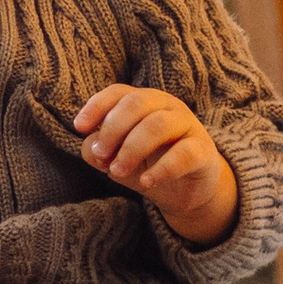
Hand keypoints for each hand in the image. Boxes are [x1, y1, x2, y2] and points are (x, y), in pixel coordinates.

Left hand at [73, 84, 240, 245]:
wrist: (187, 191)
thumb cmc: (149, 164)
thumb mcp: (117, 158)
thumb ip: (99, 150)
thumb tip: (91, 147)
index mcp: (144, 102)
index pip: (118, 92)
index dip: (96, 106)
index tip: (79, 127)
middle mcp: (167, 106)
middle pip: (137, 103)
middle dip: (113, 128)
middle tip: (101, 155)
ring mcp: (188, 126)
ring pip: (157, 125)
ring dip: (131, 149)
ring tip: (117, 172)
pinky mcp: (203, 151)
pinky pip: (183, 154)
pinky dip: (162, 169)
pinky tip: (147, 182)